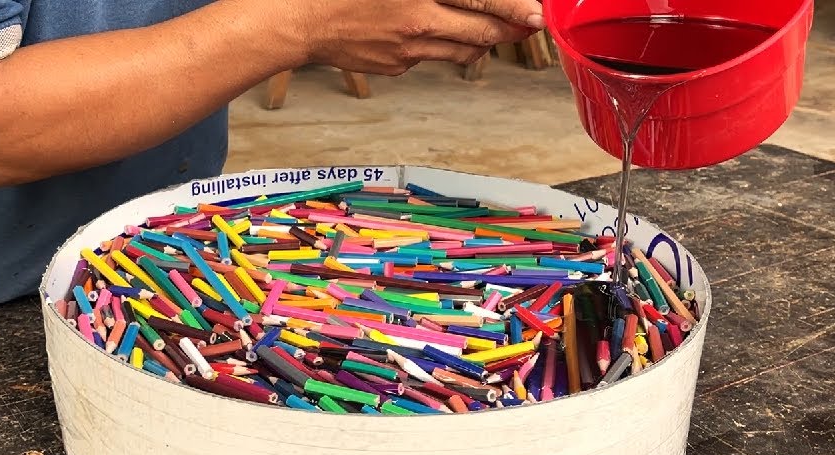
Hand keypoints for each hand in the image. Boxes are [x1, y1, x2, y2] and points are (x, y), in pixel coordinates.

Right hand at [300, 0, 543, 74]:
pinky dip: (442, 46)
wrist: (298, 21)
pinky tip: (438, 32)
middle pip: (481, 34)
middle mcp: (418, 23)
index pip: (480, 1)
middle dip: (510, 30)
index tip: (535, 13)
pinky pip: (431, 58)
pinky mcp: (396, 67)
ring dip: (483, 42)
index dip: (513, 8)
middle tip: (529, 24)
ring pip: (462, 52)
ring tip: (494, 31)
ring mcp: (408, 51)